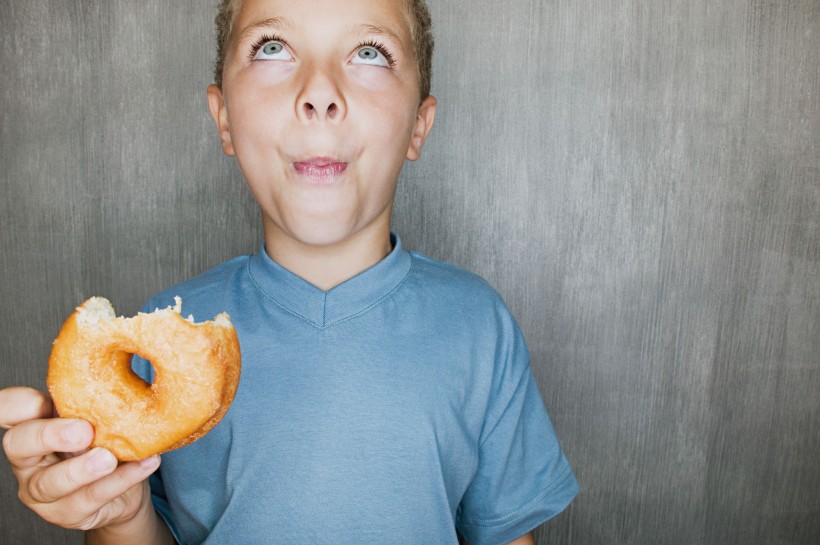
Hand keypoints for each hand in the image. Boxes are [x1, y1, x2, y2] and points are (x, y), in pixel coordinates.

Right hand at [0, 386, 160, 530]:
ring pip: (52, 482)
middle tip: (83, 431)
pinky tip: (144, 464)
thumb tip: (114, 377)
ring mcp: (43, 490)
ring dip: (82, 469)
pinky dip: (122, 480)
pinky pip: (93, 497)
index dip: (13, 404)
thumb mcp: (97, 417)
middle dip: (50, 436)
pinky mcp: (68, 513)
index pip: (10, 410)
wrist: (126, 484)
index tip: (38, 401)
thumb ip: (94, 402)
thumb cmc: (104, 441)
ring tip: (109, 458)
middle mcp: (29, 458)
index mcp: (32, 425)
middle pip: (19, 445)